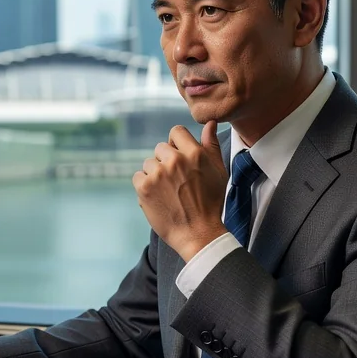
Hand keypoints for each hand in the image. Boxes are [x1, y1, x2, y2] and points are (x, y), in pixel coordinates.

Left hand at [132, 121, 227, 261]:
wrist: (198, 234)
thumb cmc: (211, 203)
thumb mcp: (218, 171)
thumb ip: (211, 145)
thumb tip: (210, 123)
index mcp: (194, 153)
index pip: (176, 132)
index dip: (177, 143)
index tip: (180, 158)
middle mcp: (175, 161)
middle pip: (161, 148)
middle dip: (166, 161)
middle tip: (176, 181)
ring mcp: (158, 174)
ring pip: (149, 163)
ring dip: (155, 174)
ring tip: (168, 192)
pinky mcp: (144, 188)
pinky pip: (138, 177)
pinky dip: (144, 186)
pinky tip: (158, 197)